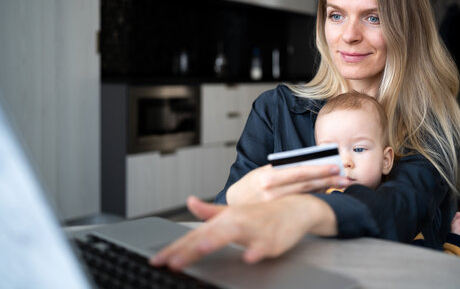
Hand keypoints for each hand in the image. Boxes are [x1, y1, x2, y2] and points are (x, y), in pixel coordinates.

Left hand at [149, 195, 336, 270]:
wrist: (296, 209)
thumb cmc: (264, 214)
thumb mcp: (234, 212)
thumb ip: (211, 212)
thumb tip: (190, 202)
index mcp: (225, 218)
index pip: (195, 235)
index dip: (176, 247)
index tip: (159, 259)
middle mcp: (236, 222)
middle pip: (208, 235)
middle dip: (188, 249)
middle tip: (171, 261)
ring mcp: (254, 230)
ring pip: (233, 235)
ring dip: (216, 241)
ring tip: (201, 250)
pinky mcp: (271, 240)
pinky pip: (262, 246)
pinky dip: (255, 251)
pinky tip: (249, 257)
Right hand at [226, 164, 349, 204]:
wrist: (234, 204)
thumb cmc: (250, 185)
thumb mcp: (262, 172)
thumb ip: (282, 168)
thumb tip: (308, 164)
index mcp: (268, 177)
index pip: (298, 172)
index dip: (318, 170)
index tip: (334, 167)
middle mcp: (272, 192)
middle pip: (306, 185)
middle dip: (327, 180)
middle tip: (345, 177)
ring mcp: (276, 206)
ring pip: (305, 195)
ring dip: (325, 189)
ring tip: (341, 184)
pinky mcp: (279, 215)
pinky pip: (300, 204)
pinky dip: (314, 197)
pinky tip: (326, 193)